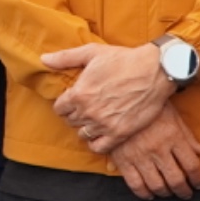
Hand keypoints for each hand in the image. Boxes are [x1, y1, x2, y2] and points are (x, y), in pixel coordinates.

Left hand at [43, 42, 174, 151]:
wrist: (155, 71)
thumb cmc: (124, 59)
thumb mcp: (91, 53)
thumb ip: (65, 58)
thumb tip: (44, 59)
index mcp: (78, 94)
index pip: (59, 108)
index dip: (65, 103)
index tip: (74, 99)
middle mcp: (88, 112)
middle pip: (71, 121)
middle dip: (75, 114)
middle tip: (87, 107)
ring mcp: (104, 124)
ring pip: (83, 134)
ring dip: (86, 127)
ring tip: (95, 118)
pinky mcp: (120, 133)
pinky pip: (99, 147)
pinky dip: (96, 142)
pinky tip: (101, 133)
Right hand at [105, 105, 199, 198]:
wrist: (119, 99)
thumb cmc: (149, 106)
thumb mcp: (173, 115)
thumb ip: (188, 136)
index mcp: (173, 136)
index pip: (192, 165)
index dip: (198, 179)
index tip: (199, 183)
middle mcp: (158, 149)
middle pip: (176, 179)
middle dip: (184, 191)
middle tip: (186, 193)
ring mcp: (140, 156)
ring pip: (157, 185)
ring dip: (166, 193)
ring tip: (169, 193)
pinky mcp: (123, 160)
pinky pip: (135, 184)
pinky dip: (144, 194)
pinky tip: (149, 194)